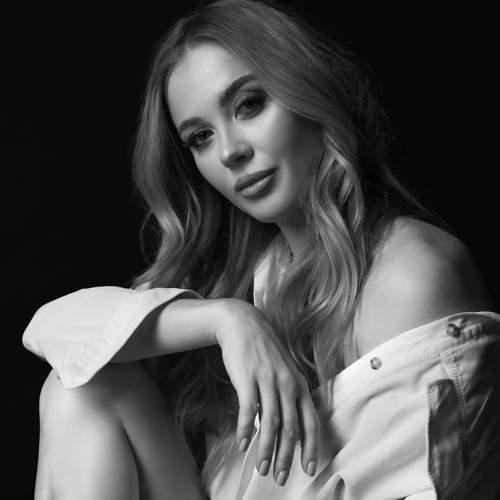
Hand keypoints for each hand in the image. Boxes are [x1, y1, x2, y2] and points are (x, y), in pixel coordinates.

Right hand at [211, 298, 319, 485]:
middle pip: (291, 428)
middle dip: (287, 457)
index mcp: (298, 383)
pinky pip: (248, 411)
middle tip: (281, 477)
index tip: (309, 468)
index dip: (311, 448)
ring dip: (266, 450)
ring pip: (270, 424)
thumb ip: (289, 394)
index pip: (310, 422)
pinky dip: (245, 430)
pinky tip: (242, 443)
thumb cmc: (264, 349)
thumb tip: (288, 423)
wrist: (243, 324)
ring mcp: (267, 381)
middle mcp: (286, 384)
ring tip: (262, 468)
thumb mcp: (284, 369)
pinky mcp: (247, 379)